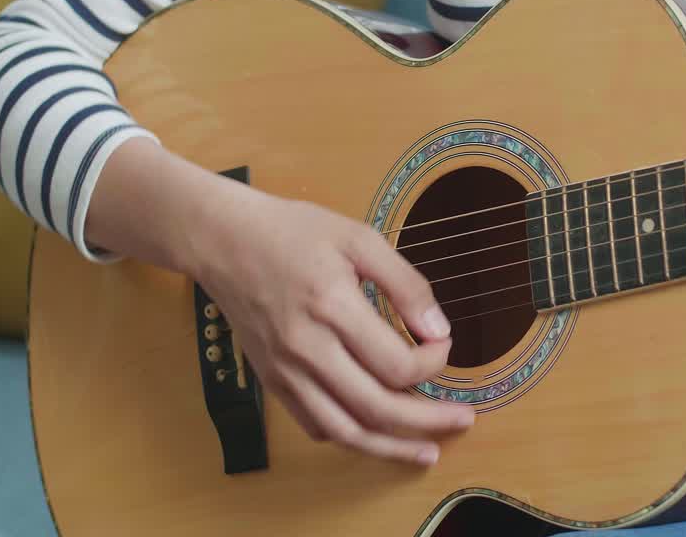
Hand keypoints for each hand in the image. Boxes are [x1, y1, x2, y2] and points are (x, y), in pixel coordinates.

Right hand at [195, 188, 475, 464]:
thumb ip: (404, 284)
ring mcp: (286, 371)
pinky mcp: (273, 381)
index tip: (443, 344)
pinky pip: (315, 425)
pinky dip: (351, 435)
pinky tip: (376, 432)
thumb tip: (439, 329)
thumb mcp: (359, 239)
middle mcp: (306, 348)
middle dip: (429, 421)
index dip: (433, 362)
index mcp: (332, 307)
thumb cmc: (292, 232)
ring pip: (346, 431)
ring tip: (427, 452)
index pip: (397, 364)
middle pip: (378, 408)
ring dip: (392, 448)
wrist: (222, 240)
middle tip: (462, 419)